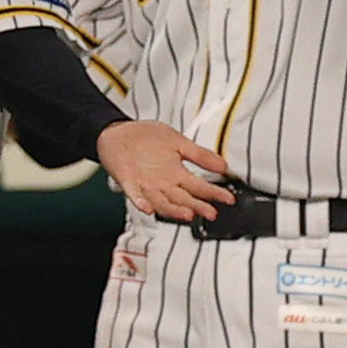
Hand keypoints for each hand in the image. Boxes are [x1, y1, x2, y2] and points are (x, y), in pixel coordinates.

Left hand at [93, 118, 233, 221]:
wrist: (117, 133)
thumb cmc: (147, 137)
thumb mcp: (179, 142)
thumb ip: (201, 155)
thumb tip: (223, 165)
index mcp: (177, 172)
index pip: (200, 186)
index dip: (215, 193)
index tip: (228, 199)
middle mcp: (163, 182)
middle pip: (184, 198)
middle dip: (198, 206)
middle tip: (211, 213)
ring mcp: (146, 184)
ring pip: (163, 202)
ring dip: (174, 209)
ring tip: (187, 214)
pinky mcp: (128, 182)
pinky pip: (135, 195)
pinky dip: (141, 202)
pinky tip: (147, 208)